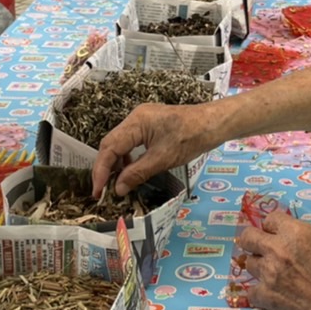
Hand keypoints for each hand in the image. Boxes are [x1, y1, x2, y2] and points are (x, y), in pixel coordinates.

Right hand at [91, 102, 213, 197]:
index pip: (109, 147)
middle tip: (102, 191)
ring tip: (116, 184)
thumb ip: (137, 174)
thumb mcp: (162, 159)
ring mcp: (142, 120)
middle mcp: (135, 118)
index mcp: (135, 122)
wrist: (213, 124)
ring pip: (120, 143)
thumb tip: (118, 189)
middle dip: (106, 168)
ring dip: (117, 164)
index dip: (101, 170)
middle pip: (111, 144)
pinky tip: (131, 171)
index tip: (98, 191)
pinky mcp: (150, 125)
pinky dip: (128, 157)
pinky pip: (131, 142)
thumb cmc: (190, 138)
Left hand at [237, 211, 310, 309]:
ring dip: (259, 268)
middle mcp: (278, 249)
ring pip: (249, 263)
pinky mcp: (266, 296)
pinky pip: (252, 291)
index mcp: (297, 233)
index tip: (276, 234)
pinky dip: (260, 293)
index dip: (273, 227)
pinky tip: (272, 296)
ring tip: (271, 276)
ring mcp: (269, 273)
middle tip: (260, 250)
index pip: (271, 219)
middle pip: (248, 237)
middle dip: (253, 242)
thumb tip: (305, 243)